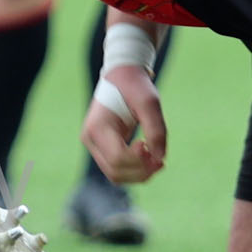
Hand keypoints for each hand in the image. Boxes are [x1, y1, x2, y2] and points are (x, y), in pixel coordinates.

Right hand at [81, 64, 166, 183]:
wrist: (120, 77)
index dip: (139, 160)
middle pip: (115, 171)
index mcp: (98, 127)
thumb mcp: (149, 103)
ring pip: (115, 175)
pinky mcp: (101, 148)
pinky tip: (149, 161)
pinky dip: (134, 171)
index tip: (151, 147)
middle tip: (161, 161)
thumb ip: (156, 130)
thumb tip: (160, 158)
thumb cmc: (134, 87)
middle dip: (141, 171)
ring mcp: (94, 145)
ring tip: (158, 162)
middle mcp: (90, 139)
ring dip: (138, 175)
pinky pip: (116, 169)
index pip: (118, 157)